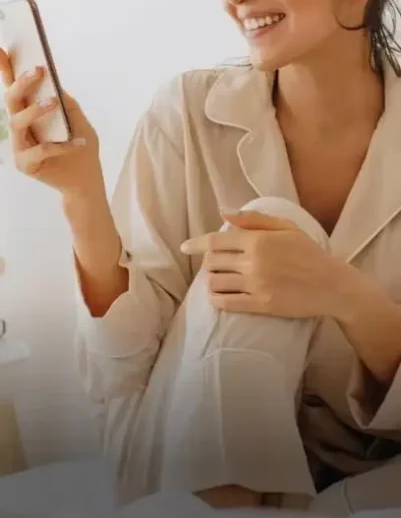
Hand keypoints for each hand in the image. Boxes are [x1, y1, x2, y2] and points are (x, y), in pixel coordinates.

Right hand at [0, 48, 102, 197]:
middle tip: (38, 70)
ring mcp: (19, 145)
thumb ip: (67, 103)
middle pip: (11, 100)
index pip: (14, 87)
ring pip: (15, 122)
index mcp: (30, 112)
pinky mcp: (24, 164)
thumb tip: (54, 84)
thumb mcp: (79, 120)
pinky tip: (77, 143)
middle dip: (22, 83)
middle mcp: (20, 127)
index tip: (2, 48)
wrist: (86, 180)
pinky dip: (58, 145)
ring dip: (34, 110)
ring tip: (53, 103)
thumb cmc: (81, 147)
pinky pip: (37, 150)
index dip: (5, 68)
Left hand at [181, 209, 351, 321]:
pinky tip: (218, 296)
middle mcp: (254, 262)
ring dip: (211, 280)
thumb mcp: (286, 227)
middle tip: (213, 264)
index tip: (186, 247)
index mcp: (259, 240)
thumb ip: (254, 219)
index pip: (216, 241)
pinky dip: (216, 299)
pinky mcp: (260, 305)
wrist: (331, 285)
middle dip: (208, 262)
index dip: (196, 244)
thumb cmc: (309, 252)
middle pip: (213, 262)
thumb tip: (224, 212)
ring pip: (216, 283)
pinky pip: (227, 303)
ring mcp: (256, 285)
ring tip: (218, 279)